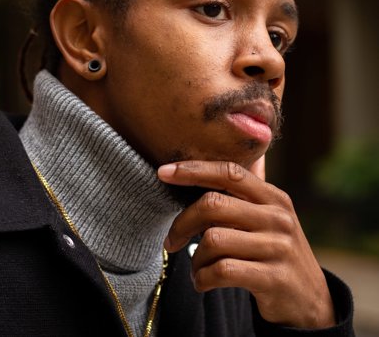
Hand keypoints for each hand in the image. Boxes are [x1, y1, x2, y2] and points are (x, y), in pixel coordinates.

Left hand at [158, 160, 334, 328]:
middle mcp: (277, 217)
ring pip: (213, 240)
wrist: (310, 302)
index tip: (163, 171)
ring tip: (197, 269)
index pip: (229, 172)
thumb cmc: (274, 252)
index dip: (193, 169)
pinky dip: (203, 278)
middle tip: (171, 241)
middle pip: (212, 205)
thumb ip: (241, 197)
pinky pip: (222, 270)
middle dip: (182, 223)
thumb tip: (200, 170)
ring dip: (195, 259)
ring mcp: (278, 247)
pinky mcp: (274, 278)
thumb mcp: (267, 219)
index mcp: (273, 197)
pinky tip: (203, 282)